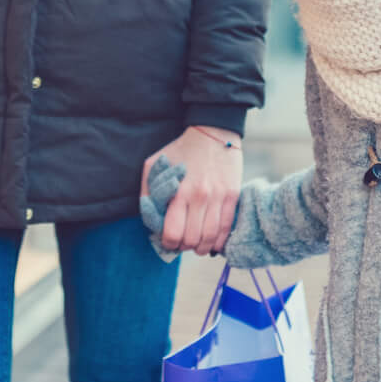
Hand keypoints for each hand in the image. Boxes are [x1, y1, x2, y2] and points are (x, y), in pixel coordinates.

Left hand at [142, 127, 242, 254]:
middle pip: (191, 240)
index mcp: (179, 191)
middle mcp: (200, 198)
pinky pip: (226, 229)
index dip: (168, 243)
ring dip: (200, 248)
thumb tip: (149, 216)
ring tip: (195, 245)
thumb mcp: (154, 164)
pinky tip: (211, 242)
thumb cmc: (180, 150)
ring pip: (209, 239)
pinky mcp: (232, 197)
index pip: (173, 233)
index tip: (167, 240)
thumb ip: (148, 191)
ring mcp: (218, 198)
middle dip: (183, 246)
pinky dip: (218, 241)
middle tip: (181, 242)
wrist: (213, 133)